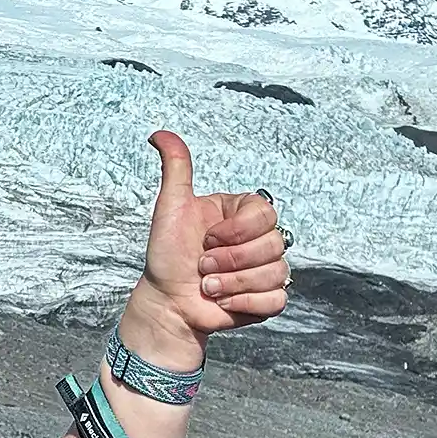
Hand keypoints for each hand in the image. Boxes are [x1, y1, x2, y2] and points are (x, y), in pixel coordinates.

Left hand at [125, 130, 289, 356]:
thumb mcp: (170, 207)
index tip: (207, 238)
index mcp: (243, 213)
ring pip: (276, 272)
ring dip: (233, 283)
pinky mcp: (268, 299)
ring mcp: (266, 269)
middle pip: (273, 244)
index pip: (265, 214)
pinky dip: (246, 303)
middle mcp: (259, 239)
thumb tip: (159, 133)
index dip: (235, 231)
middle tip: (203, 264)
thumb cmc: (167, 255)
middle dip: (230, 260)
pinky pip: (277, 299)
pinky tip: (224, 301)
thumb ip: (176, 168)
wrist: (167, 301)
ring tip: (209, 284)